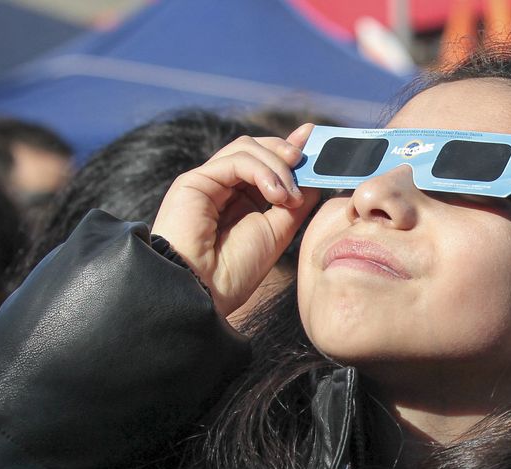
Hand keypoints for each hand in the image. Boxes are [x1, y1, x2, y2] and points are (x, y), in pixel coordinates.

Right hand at [151, 124, 319, 316]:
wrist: (203, 291)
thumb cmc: (236, 271)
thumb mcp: (277, 233)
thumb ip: (295, 204)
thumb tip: (316, 178)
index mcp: (242, 201)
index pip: (266, 163)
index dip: (289, 148)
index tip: (313, 136)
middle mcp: (224, 187)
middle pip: (256, 148)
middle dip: (285, 150)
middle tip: (307, 162)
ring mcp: (209, 182)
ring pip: (246, 148)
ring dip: (277, 165)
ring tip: (289, 196)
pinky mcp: (194, 181)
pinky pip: (235, 160)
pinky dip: (262, 171)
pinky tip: (276, 195)